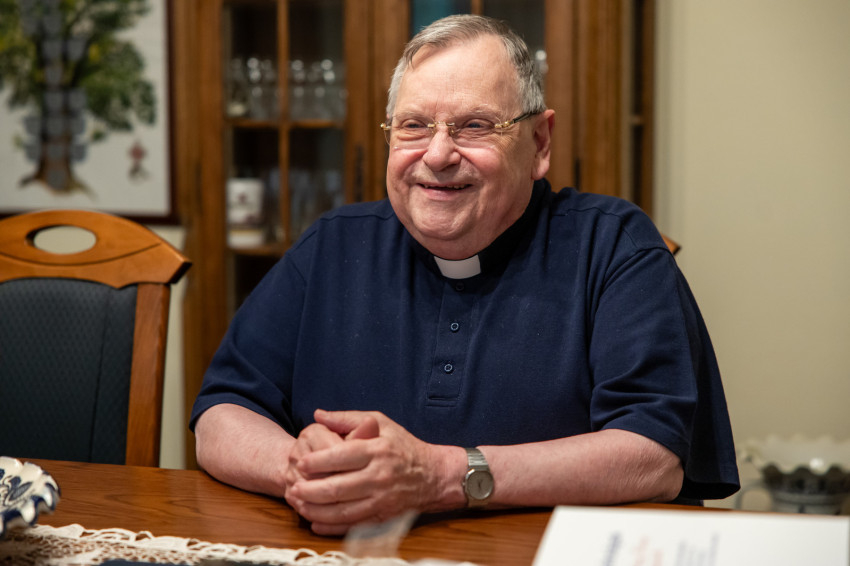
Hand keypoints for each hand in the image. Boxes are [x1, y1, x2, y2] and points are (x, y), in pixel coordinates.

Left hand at [286, 409, 456, 534]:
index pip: (341, 457)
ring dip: (316, 510)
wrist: (434, 476)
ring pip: (341, 510)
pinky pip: (352, 526)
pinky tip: (315, 522)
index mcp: (376, 451)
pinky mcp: (383, 518)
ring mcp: (381, 500)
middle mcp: (378, 477)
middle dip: (310, 489)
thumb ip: (347, 419)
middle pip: (337, 487)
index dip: (316, 461)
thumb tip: (318, 415)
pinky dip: (331, 527)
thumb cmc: (403, 446)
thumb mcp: (381, 423)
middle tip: (293, 486)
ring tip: (299, 503)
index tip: (300, 462)